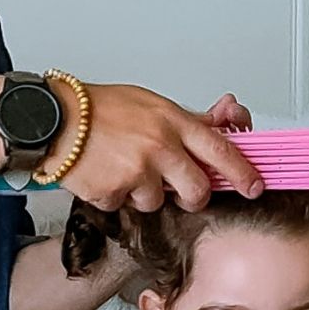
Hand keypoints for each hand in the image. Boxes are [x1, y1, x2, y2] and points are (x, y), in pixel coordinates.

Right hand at [48, 83, 262, 212]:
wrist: (54, 119)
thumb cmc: (100, 108)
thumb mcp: (151, 103)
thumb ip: (189, 120)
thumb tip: (228, 119)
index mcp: (172, 121)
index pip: (222, 150)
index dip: (243, 172)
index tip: (254, 186)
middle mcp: (160, 147)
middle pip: (197, 190)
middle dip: (193, 197)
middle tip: (181, 192)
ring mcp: (137, 171)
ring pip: (157, 202)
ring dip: (143, 193)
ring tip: (123, 169)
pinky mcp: (114, 192)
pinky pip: (124, 205)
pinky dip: (115, 196)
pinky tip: (104, 174)